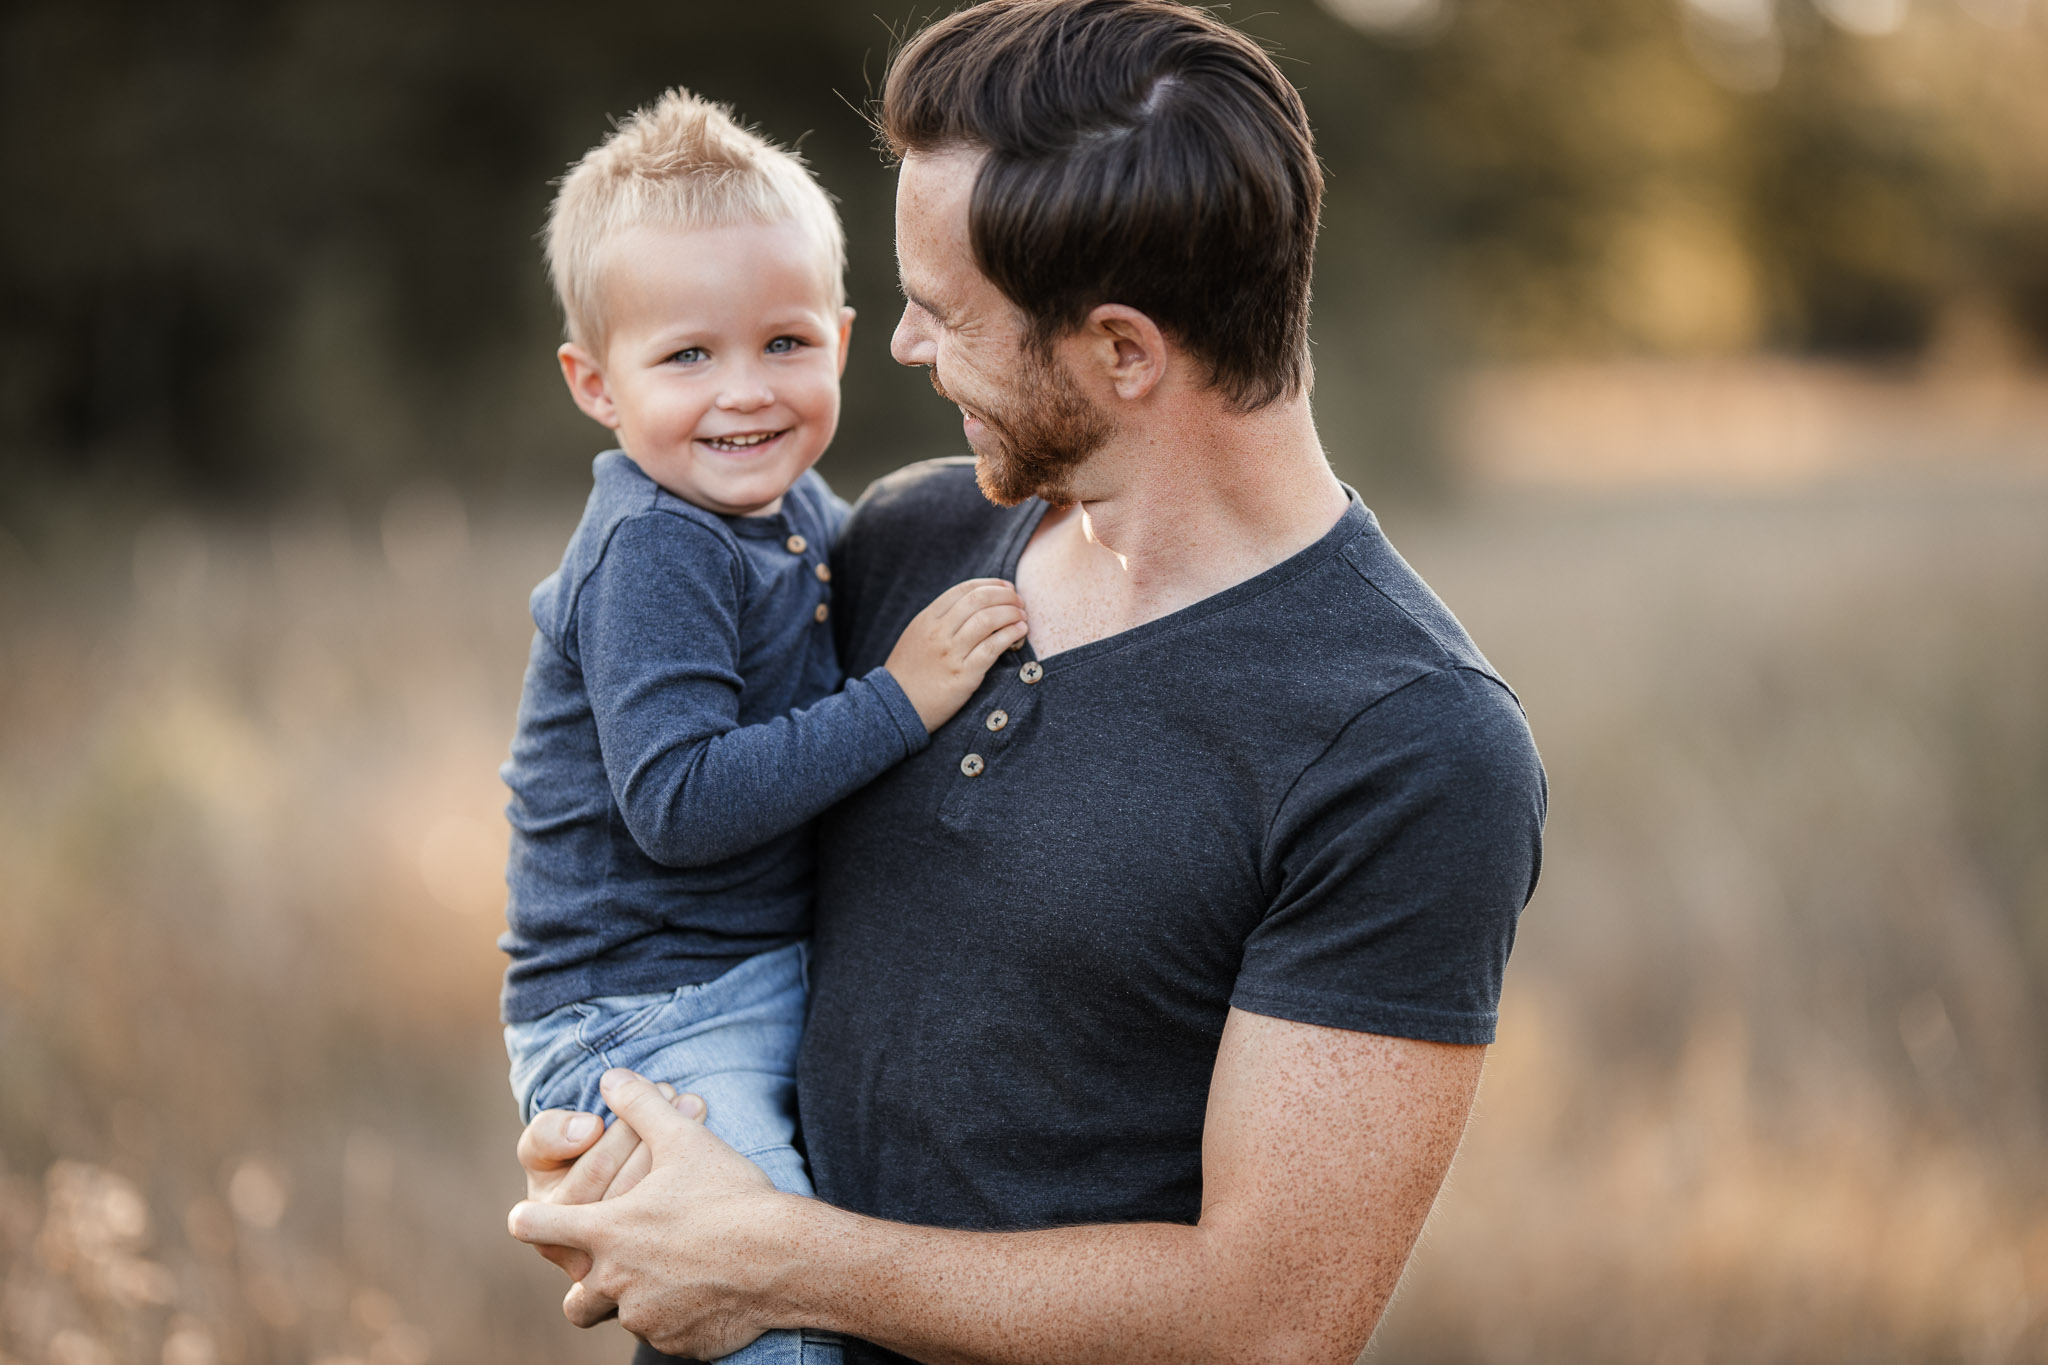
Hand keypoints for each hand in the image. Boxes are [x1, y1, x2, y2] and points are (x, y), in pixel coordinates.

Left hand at [508, 1069, 801, 1357]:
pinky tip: (706, 1291)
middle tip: (610, 1267)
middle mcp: (615, 1281)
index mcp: (607, 1232)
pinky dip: (677, 1317)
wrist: (783, 1259)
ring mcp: (645, 1318)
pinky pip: (665, 1334)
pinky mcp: (678, 1343)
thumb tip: (611, 1077)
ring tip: (666, 1277)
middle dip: (588, 1286)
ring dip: (635, 1301)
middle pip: (575, 1302)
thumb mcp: (685, 1139)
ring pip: (623, 1316)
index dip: (529, 1220)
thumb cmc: (730, 1196)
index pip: (539, 1228)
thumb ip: (641, 1106)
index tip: (524, 1219)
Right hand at [884, 578, 1028, 730]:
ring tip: (1022, 616)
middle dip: (1005, 596)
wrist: (896, 706)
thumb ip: (941, 619)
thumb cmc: (910, 672)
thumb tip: (975, 604)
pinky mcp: (963, 675)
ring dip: (1011, 614)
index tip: (1006, 587)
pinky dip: (1011, 635)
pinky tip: (1020, 632)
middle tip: (1019, 601)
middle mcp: (938, 632)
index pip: (964, 590)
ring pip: (988, 620)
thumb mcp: (917, 636)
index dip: (990, 585)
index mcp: (927, 619)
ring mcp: (950, 653)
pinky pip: (993, 647)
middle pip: (979, 600)